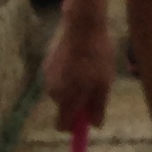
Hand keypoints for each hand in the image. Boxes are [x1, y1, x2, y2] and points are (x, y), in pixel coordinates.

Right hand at [40, 9, 117, 135]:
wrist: (82, 25)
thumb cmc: (96, 57)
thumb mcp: (104, 84)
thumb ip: (97, 107)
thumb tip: (94, 125)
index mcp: (65, 99)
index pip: (62, 125)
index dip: (74, 126)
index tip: (86, 118)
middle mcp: (52, 91)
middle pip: (63, 107)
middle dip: (77, 102)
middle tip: (95, 87)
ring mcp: (47, 75)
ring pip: (62, 89)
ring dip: (74, 85)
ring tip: (90, 68)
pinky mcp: (47, 61)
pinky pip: (59, 74)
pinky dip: (68, 71)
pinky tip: (80, 57)